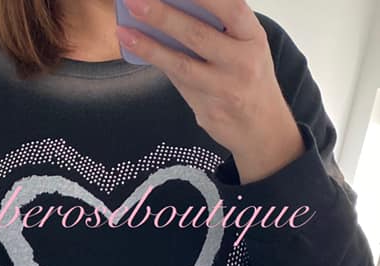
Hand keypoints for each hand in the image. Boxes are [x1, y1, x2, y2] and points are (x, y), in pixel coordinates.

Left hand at [116, 0, 305, 181]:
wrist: (262, 130)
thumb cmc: (249, 80)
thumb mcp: (245, 48)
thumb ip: (218, 30)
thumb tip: (172, 11)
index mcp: (253, 37)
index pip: (231, 8)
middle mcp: (242, 61)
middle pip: (198, 35)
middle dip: (163, 16)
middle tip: (136, 1)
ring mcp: (225, 88)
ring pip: (182, 64)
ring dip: (150, 46)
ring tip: (125, 30)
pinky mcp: (209, 109)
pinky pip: (178, 83)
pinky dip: (158, 63)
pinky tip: (138, 49)